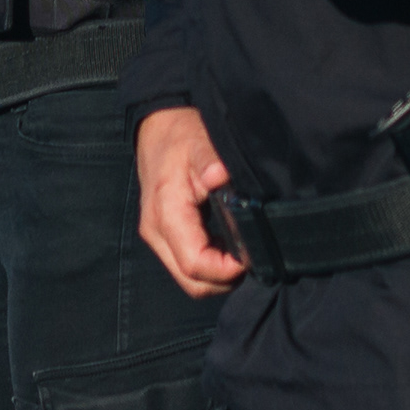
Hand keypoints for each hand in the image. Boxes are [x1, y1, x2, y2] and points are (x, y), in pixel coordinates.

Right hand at [134, 105, 245, 299]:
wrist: (157, 127)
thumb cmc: (182, 135)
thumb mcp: (200, 142)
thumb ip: (212, 161)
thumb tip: (221, 176)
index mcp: (167, 213)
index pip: (195, 264)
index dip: (226, 270)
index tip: (253, 255)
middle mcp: (157, 231)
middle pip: (192, 282)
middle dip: (224, 278)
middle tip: (252, 256)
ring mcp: (158, 236)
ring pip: (189, 278)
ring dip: (217, 273)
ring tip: (242, 249)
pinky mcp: (163, 235)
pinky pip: (186, 263)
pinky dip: (210, 263)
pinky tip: (228, 242)